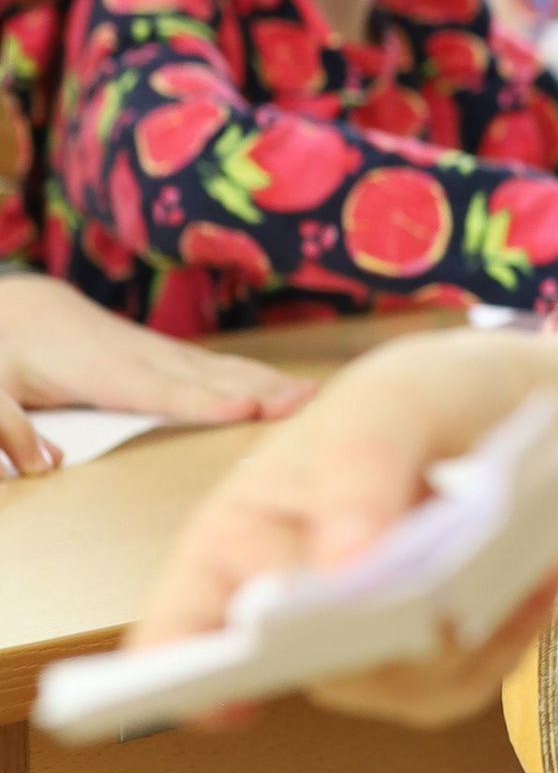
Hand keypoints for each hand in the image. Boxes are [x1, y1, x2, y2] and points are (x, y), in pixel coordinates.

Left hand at [0, 279, 314, 473]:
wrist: (17, 308)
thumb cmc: (3, 352)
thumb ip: (5, 424)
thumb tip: (42, 464)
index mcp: (90, 367)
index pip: (150, 388)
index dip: (198, 399)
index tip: (244, 407)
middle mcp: (131, 355)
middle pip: (200, 375)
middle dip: (255, 387)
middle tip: (307, 402)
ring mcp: (151, 352)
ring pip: (214, 368)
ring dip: (266, 380)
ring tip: (312, 395)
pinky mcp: (160, 356)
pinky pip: (211, 368)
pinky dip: (252, 376)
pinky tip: (282, 387)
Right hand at [129, 332, 557, 725]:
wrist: (529, 414)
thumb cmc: (431, 396)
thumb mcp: (395, 396)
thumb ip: (360, 468)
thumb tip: (343, 573)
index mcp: (239, 535)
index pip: (180, 627)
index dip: (184, 673)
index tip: (232, 698)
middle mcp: (286, 603)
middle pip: (305, 668)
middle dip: (378, 638)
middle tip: (443, 602)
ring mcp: (357, 642)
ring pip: (391, 688)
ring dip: (463, 636)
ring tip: (523, 565)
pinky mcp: (426, 663)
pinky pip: (455, 689)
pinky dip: (505, 641)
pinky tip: (541, 581)